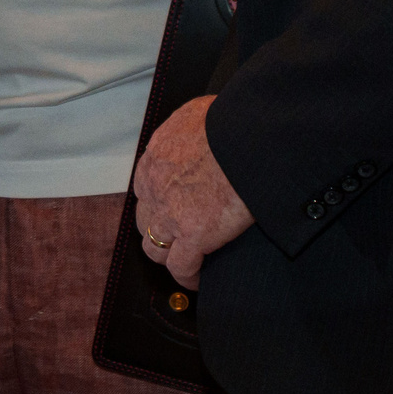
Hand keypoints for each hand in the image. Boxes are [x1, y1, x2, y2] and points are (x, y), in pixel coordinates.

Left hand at [132, 96, 254, 288]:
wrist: (247, 138)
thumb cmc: (233, 120)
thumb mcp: (202, 113)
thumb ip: (194, 127)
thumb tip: (207, 126)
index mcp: (157, 155)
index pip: (147, 187)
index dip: (159, 202)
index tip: (173, 209)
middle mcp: (155, 185)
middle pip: (145, 220)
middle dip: (159, 230)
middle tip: (180, 238)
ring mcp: (169, 213)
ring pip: (154, 248)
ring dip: (169, 257)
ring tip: (188, 262)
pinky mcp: (192, 236)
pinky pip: (181, 267)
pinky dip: (188, 277)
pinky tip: (200, 280)